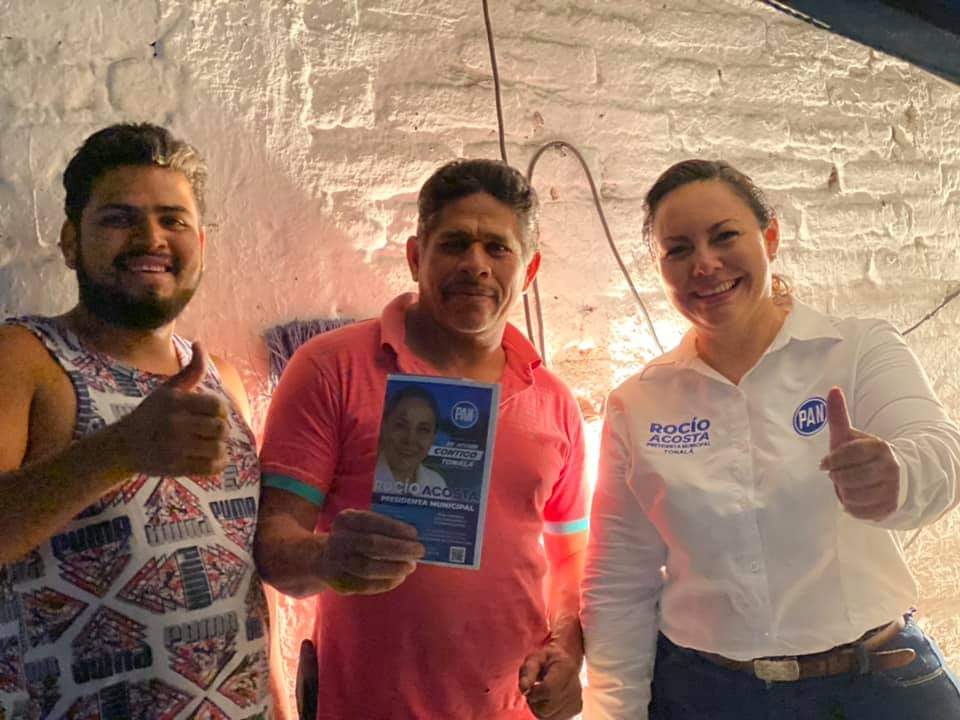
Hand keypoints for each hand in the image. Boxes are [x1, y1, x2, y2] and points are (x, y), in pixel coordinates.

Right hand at [115, 341, 229, 475]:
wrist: (122, 445)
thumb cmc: (150, 413)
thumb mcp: (168, 390)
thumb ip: (191, 370)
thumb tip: (200, 344)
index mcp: (176, 402)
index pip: (217, 405)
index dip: (221, 410)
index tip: (213, 413)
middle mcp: (175, 424)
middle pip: (221, 428)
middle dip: (222, 429)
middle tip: (214, 431)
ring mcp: (175, 447)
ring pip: (218, 448)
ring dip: (220, 447)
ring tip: (213, 444)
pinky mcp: (175, 467)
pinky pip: (210, 468)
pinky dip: (218, 464)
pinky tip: (214, 458)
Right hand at [319, 509, 424, 594]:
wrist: (323, 558)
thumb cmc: (353, 538)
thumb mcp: (360, 525)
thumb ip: (381, 527)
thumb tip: (412, 536)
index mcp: (345, 520)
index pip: (370, 521)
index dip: (394, 528)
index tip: (414, 533)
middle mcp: (338, 540)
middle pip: (371, 544)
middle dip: (399, 548)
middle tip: (419, 551)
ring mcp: (336, 562)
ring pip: (367, 567)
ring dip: (394, 568)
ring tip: (411, 566)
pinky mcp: (339, 582)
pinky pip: (364, 585)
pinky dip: (385, 583)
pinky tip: (399, 578)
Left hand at [518, 642, 582, 718]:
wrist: (566, 662)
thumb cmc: (546, 660)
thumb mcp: (535, 658)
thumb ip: (528, 671)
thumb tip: (524, 688)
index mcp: (566, 668)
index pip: (548, 690)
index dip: (533, 692)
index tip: (531, 685)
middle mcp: (575, 687)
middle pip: (546, 708)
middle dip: (534, 701)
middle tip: (534, 689)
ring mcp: (577, 700)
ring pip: (547, 717)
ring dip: (538, 708)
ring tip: (541, 694)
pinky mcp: (576, 710)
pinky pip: (553, 719)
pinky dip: (546, 713)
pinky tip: (548, 700)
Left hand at [819, 386, 899, 520]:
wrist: (893, 476)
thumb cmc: (861, 454)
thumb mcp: (849, 436)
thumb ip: (838, 415)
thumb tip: (832, 389)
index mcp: (879, 447)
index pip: (848, 454)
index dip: (832, 460)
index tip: (824, 464)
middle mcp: (889, 468)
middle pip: (848, 478)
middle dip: (838, 478)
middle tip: (839, 475)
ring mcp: (892, 489)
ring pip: (851, 496)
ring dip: (843, 493)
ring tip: (849, 485)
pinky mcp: (889, 507)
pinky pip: (858, 512)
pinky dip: (851, 506)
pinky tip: (856, 497)